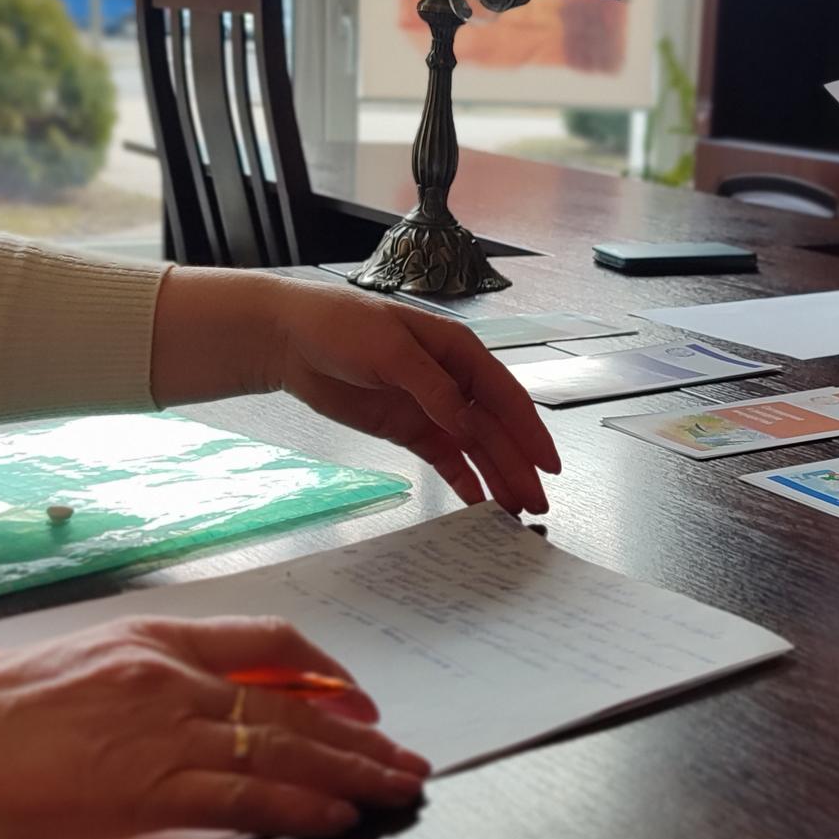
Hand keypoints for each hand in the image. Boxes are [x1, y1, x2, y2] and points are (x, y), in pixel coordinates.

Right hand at [0, 616, 430, 838]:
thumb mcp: (83, 663)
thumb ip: (146, 676)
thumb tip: (191, 702)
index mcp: (159, 640)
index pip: (268, 642)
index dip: (324, 670)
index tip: (358, 696)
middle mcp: (175, 679)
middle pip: (293, 706)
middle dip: (360, 735)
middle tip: (407, 755)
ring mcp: (166, 734)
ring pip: (284, 750)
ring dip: (351, 773)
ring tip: (396, 787)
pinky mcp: (148, 790)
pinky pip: (245, 797)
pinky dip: (300, 806)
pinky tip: (338, 815)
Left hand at [152, 271, 560, 515]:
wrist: (291, 339)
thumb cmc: (342, 327)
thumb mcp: (391, 350)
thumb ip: (434, 388)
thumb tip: (469, 425)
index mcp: (460, 352)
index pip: (505, 396)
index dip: (529, 432)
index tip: (548, 465)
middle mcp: (455, 381)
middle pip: (495, 429)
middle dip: (518, 465)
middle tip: (537, 503)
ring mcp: (433, 407)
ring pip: (475, 448)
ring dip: (497, 477)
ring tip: (516, 511)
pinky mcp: (410, 428)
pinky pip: (446, 458)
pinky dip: (463, 480)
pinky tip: (478, 504)